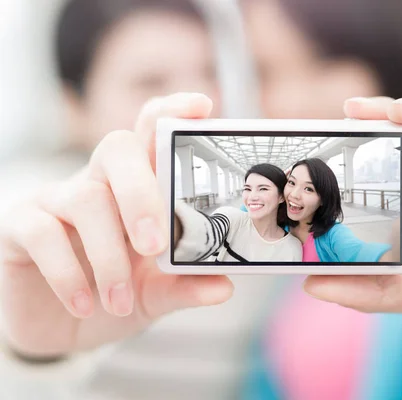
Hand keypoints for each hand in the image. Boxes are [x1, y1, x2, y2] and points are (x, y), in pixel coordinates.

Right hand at [0, 93, 232, 358]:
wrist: (62, 329)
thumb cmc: (116, 296)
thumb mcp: (155, 293)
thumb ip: (184, 286)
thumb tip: (224, 287)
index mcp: (136, 187)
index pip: (150, 133)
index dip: (172, 114)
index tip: (201, 106)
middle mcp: (97, 182)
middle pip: (117, 149)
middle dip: (141, 192)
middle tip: (154, 245)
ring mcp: (56, 199)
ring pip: (85, 198)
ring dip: (108, 256)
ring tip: (120, 301)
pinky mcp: (20, 225)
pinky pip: (41, 233)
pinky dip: (67, 273)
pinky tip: (84, 304)